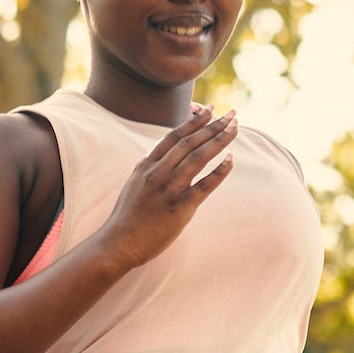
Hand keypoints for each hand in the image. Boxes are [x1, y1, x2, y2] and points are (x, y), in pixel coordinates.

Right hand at [97, 104, 238, 270]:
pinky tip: (231, 160)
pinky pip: (204, 186)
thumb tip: (165, 156)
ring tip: (235, 129)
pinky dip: (219, 171)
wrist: (118, 243)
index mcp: (147, 165)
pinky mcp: (179, 208)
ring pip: (198, 157)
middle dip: (213, 125)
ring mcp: (168, 189)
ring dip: (219, 141)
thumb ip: (151, 168)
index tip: (210, 109)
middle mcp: (158, 172)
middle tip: (231, 114)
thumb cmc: (128, 217)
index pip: (174, 136)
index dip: (194, 121)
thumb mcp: (135, 184)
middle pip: (189, 142)